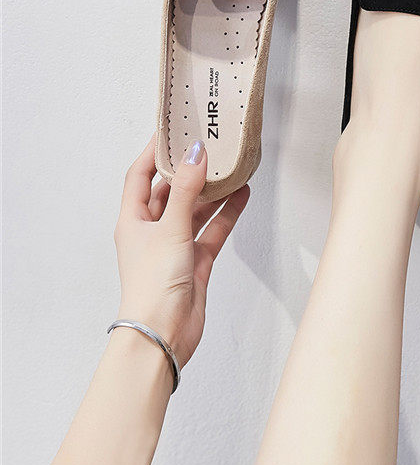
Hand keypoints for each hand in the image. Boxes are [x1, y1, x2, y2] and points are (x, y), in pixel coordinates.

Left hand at [114, 135, 248, 366]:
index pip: (139, 175)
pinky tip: (241, 196)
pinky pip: (213, 230)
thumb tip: (195, 153)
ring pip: (195, 209)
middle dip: (189, 170)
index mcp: (133, 220)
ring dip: (212, 191)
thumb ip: (185, 189)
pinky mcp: (195, 261)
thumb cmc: (153, 285)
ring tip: (231, 167)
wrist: (163, 334)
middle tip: (208, 145)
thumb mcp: (170, 228)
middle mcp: (152, 230)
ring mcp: (175, 245)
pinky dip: (226, 214)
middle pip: (170, 190)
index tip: (171, 130)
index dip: (153, 152)